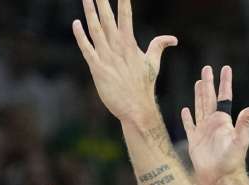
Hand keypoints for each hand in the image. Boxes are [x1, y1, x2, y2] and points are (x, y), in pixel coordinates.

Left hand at [72, 0, 177, 124]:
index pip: (125, 15)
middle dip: (102, 1)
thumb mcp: (153, 63)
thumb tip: (172, 39)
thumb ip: (159, 46)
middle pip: (108, 17)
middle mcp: (117, 47)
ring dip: (89, 12)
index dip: (122, 0)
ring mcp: (106, 57)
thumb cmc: (144, 85)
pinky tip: (76, 23)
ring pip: (95, 29)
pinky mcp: (97, 69)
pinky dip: (81, 36)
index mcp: (129, 43)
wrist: (136, 108)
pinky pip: (87, 49)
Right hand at [180, 65, 248, 184]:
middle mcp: (214, 123)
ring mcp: (203, 132)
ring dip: (198, 95)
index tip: (225, 68)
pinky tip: (185, 110)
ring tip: (198, 82)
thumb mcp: (240, 140)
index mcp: (224, 120)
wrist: (219, 178)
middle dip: (208, 83)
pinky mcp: (194, 141)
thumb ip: (245, 122)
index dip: (224, 82)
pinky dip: (186, 118)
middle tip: (206, 69)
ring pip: (200, 108)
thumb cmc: (231, 161)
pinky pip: (189, 126)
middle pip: (210, 98)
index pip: (224, 97)